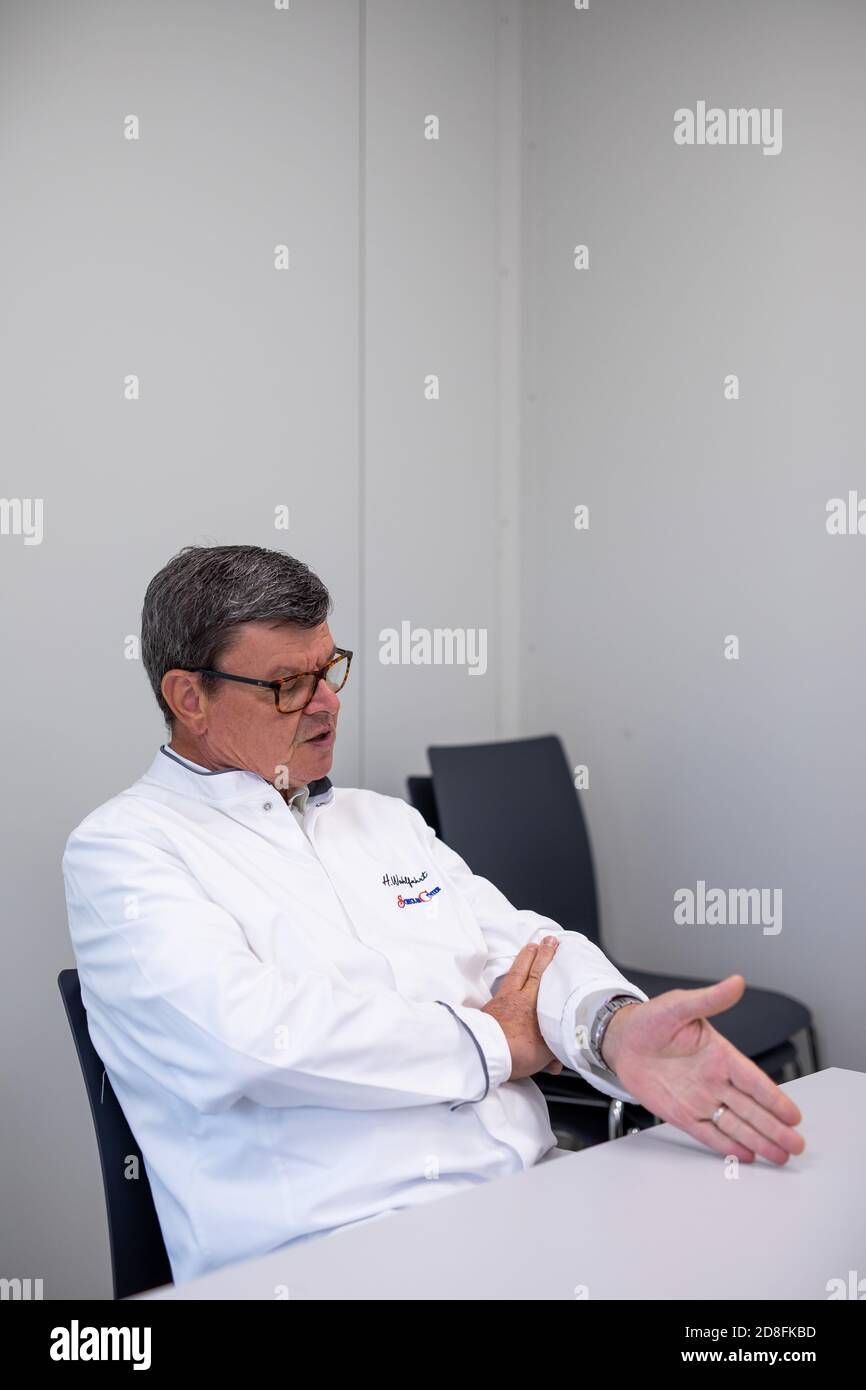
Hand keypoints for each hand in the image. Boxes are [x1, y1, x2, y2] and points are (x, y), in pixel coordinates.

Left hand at [482, 938, 563, 1080]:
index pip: (542, 975)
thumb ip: (553, 1050)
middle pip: (527, 969)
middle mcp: (516, 998)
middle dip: (537, 954)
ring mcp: (500, 1002)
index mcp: (533, 1004)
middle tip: (544, 940)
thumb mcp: (545, 1052)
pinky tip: (509, 982)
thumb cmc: (517, 1052)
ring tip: (529, 949)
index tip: (553, 944)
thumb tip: (557, 1060)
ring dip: (522, 962)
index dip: (547, 958)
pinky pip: (502, 990)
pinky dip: (509, 982)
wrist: (488, 1055)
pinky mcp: (488, 1011)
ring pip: (513, 976)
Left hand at [600, 974, 805, 1163]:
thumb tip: (736, 983)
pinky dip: (726, 1145)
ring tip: (779, 1157)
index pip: (754, 1081)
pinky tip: (745, 1155)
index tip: (793, 1115)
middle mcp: (714, 1080)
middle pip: (751, 1109)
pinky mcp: (681, 1113)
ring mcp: (699, 1099)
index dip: (774, 1098)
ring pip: (735, 1124)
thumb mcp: (679, 1006)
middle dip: (775, 1128)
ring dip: (758, 1140)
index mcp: (719, 1055)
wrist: (620, 1039)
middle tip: (796, 1146)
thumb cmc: (650, 1020)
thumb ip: (709, 1000)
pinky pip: (708, 1132)